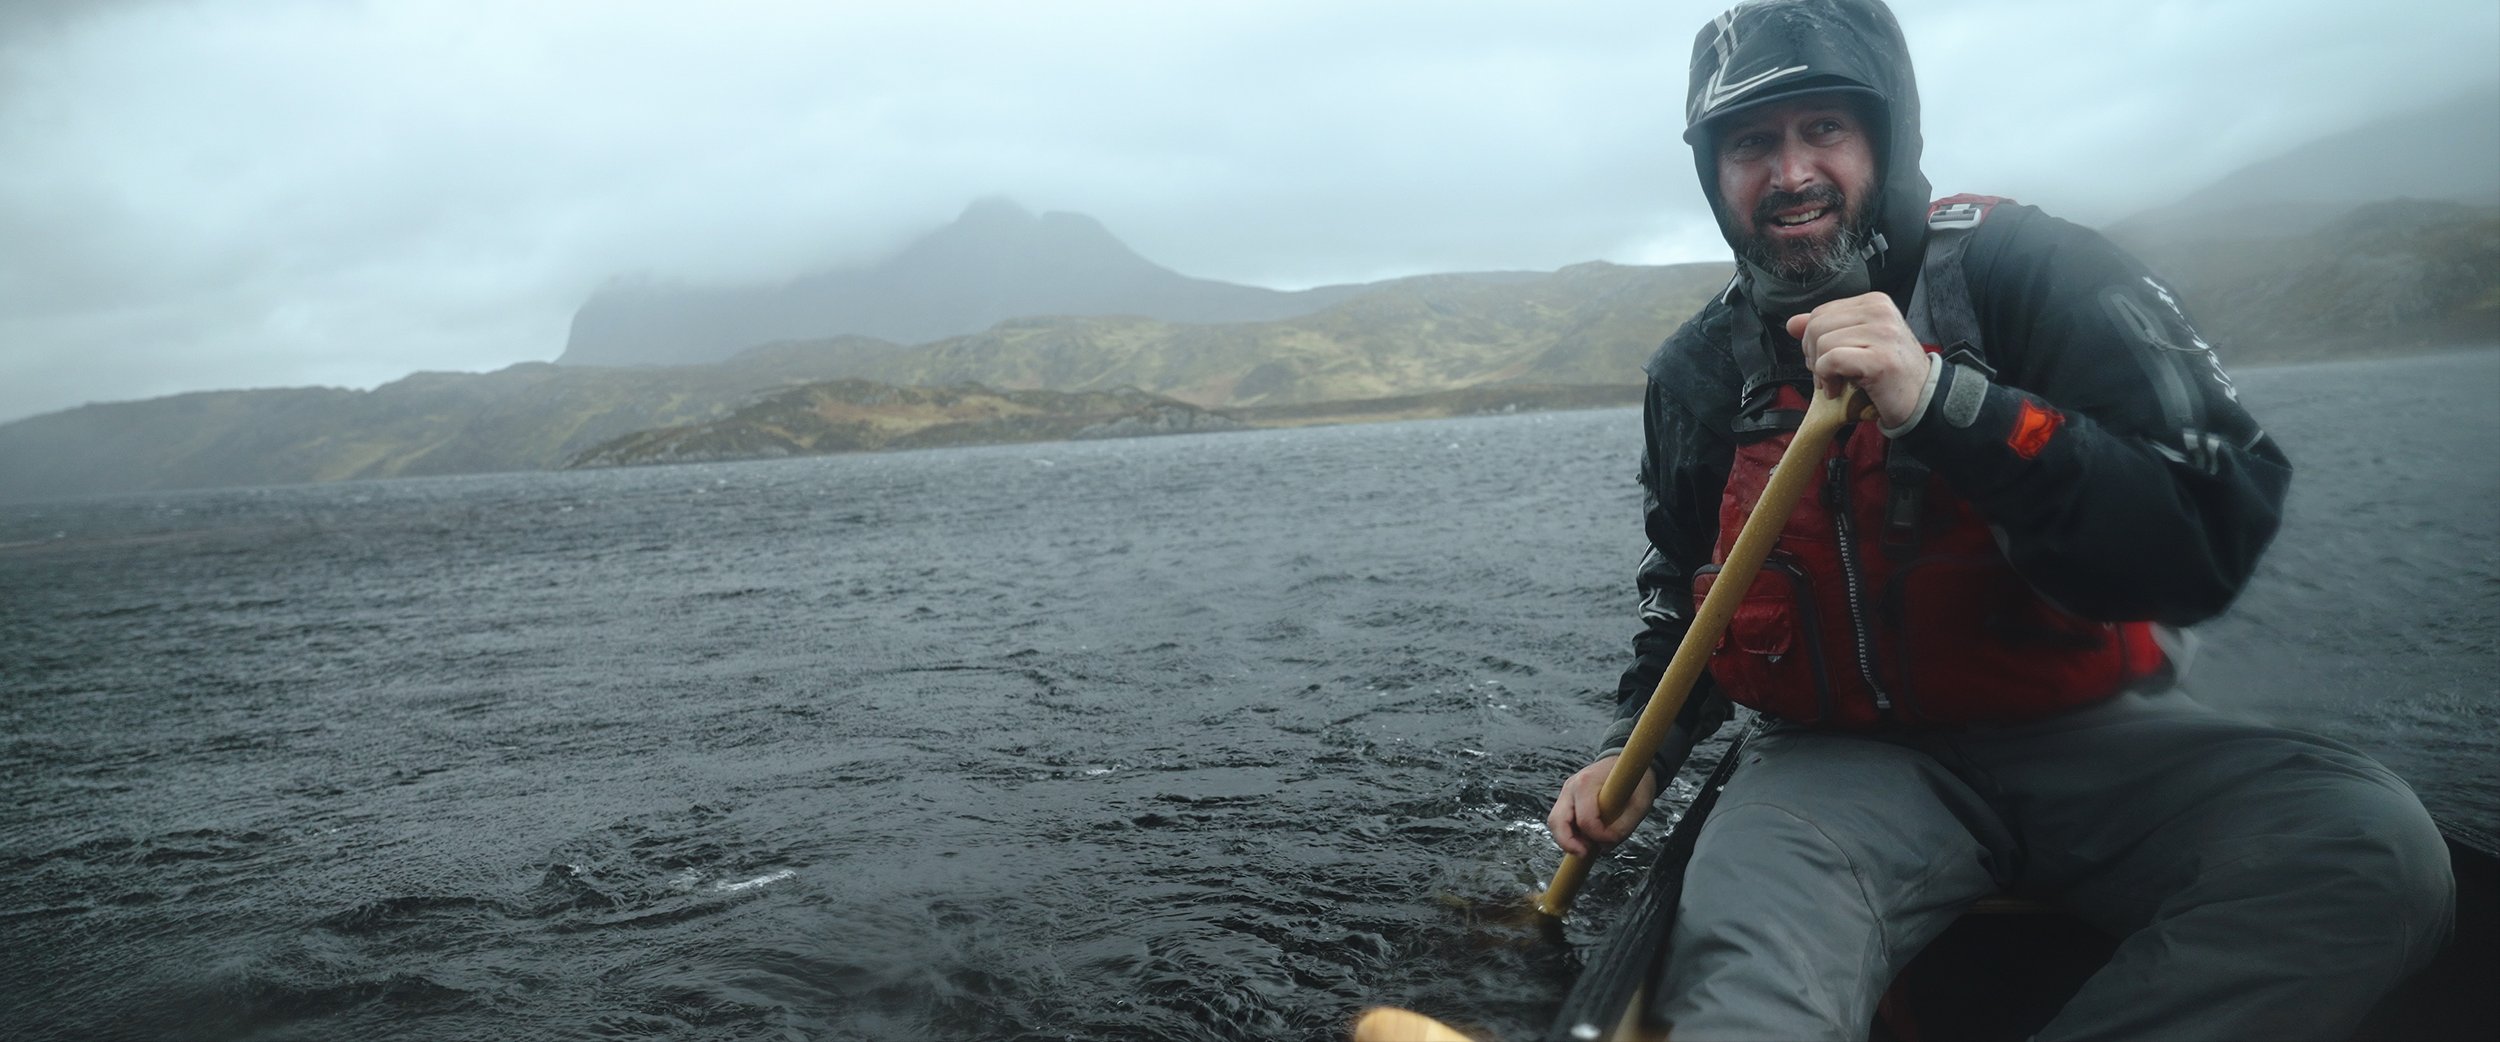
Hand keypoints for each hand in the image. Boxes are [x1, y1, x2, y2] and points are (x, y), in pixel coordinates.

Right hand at [1546, 755, 1659, 856]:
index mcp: (1587, 782)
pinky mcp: (1567, 799)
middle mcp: (1571, 786)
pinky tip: (1586, 838)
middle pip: (1557, 821)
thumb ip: (1622, 828)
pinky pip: (1561, 820)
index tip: (1613, 839)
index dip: (1599, 836)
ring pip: (1555, 822)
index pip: (1585, 819)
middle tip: (1586, 854)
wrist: (1627, 762)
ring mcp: (1566, 792)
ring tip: (1588, 847)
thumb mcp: (1639, 806)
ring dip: (1568, 840)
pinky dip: (1570, 833)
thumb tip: (1604, 846)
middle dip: (1569, 843)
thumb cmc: (1635, 781)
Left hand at [1785, 292, 1928, 427]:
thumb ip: (1825, 330)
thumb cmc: (1889, 375)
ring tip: (1836, 384)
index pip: (1821, 312)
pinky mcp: (1879, 359)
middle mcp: (1880, 312)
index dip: (1813, 341)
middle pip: (1816, 326)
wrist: (1922, 400)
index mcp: (1874, 303)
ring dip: (1820, 371)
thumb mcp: (1856, 344)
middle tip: (1827, 375)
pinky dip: (1827, 379)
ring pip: (1822, 343)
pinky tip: (1838, 390)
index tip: (1825, 361)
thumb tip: (1792, 323)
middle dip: (1812, 355)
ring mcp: (1882, 333)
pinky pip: (1831, 360)